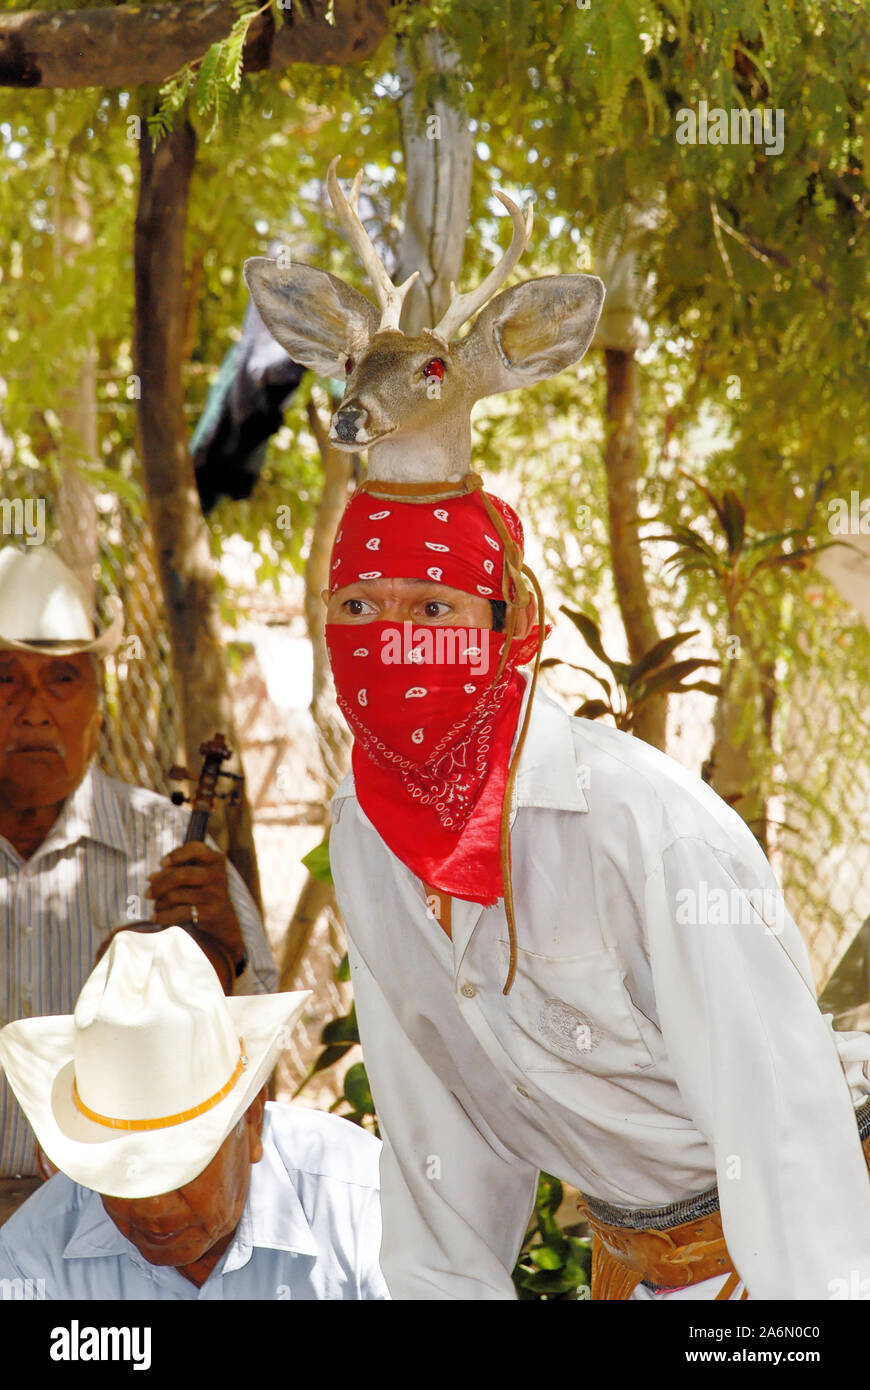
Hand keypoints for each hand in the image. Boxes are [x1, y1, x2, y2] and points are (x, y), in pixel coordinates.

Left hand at [147, 842, 245, 971]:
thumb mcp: (196, 877)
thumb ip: (176, 872)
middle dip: (159, 885)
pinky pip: (179, 912)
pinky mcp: (210, 912)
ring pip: (176, 895)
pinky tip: (155, 918)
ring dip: (160, 903)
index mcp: (216, 860)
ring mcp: (216, 894)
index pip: (196, 849)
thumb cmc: (204, 893)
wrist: (224, 921)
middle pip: (181, 875)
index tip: (162, 863)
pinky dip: (163, 916)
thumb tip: (151, 878)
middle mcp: (218, 875)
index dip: (176, 854)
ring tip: (156, 906)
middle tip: (147, 894)